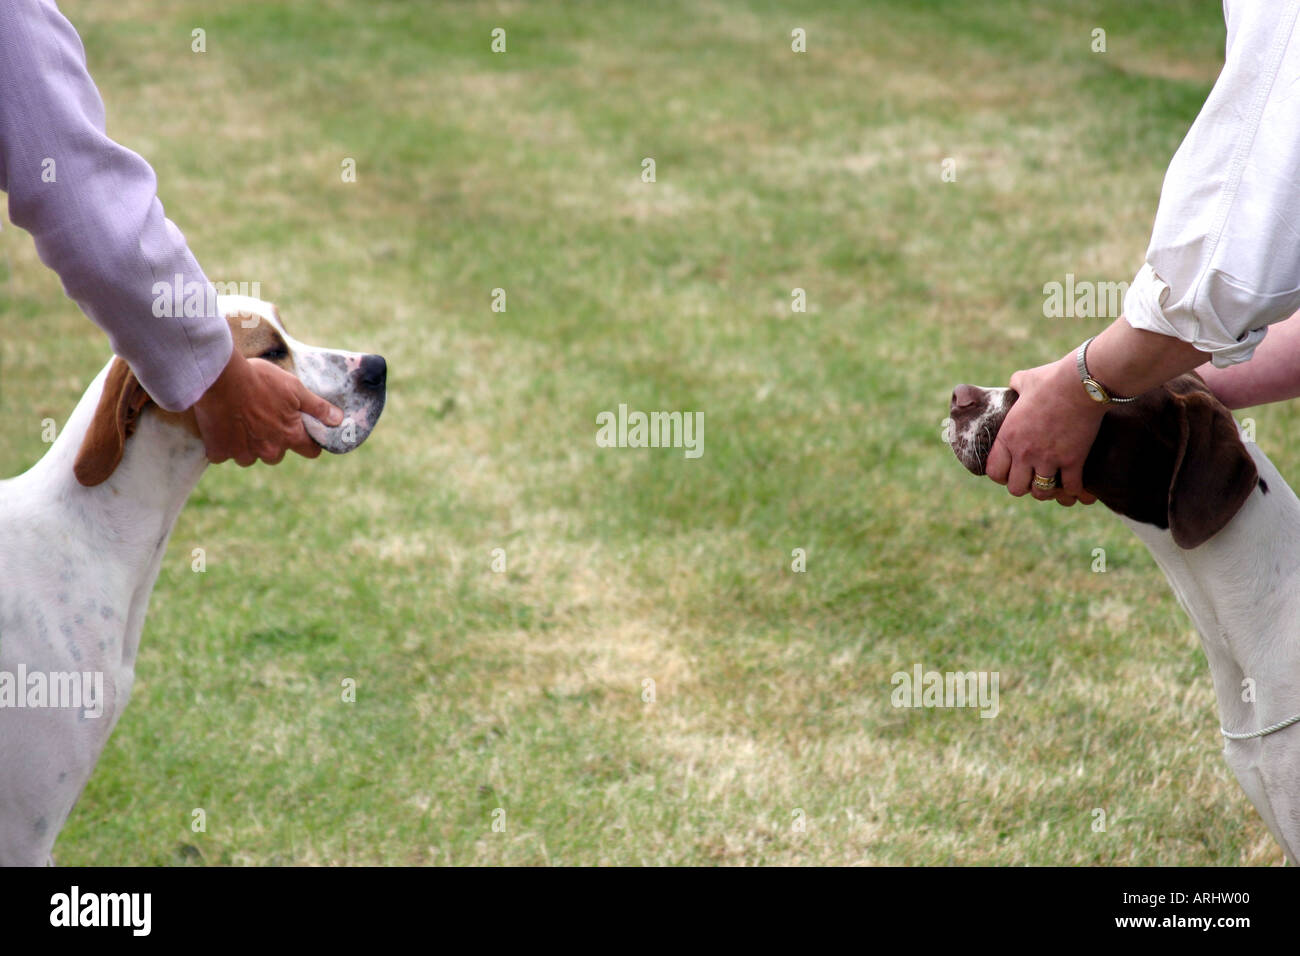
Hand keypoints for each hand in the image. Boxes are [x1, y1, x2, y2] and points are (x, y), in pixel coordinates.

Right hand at [192, 347, 342, 465]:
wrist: (219, 377)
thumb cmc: (260, 379)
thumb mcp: (294, 388)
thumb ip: (317, 407)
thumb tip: (338, 420)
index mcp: (290, 436)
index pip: (310, 451)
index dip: (308, 442)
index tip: (301, 432)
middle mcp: (269, 451)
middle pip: (277, 455)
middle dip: (273, 441)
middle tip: (263, 418)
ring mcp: (243, 453)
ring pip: (250, 456)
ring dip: (248, 444)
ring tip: (240, 420)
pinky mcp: (219, 451)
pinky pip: (224, 454)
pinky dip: (223, 443)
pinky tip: (221, 425)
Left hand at [984, 353, 1104, 505]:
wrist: (1082, 383)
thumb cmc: (1052, 379)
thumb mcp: (1024, 380)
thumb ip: (1015, 386)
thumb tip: (1015, 384)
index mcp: (1008, 435)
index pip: (995, 472)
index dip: (1002, 475)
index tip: (1011, 471)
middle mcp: (1024, 452)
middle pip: (1016, 489)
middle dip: (1024, 486)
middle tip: (1033, 477)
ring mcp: (1049, 458)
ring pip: (1041, 493)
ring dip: (1048, 490)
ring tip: (1053, 483)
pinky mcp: (1073, 460)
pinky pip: (1070, 488)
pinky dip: (1074, 491)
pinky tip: (1076, 487)